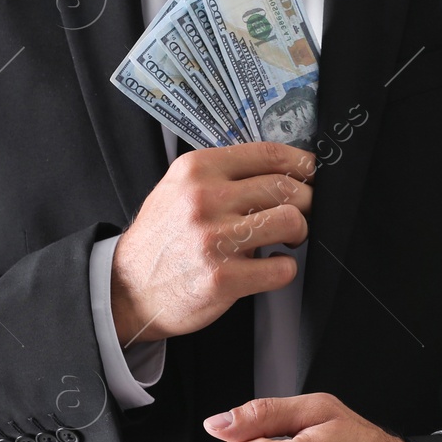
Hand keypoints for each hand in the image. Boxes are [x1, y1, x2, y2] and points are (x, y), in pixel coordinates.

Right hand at [110, 142, 315, 343]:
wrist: (127, 288)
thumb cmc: (162, 238)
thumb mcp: (179, 188)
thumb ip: (223, 174)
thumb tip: (283, 169)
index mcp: (197, 169)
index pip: (269, 154)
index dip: (304, 163)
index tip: (315, 174)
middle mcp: (204, 199)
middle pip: (286, 187)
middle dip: (307, 202)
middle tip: (303, 214)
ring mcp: (213, 239)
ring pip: (290, 221)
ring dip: (299, 232)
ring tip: (287, 240)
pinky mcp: (222, 278)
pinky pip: (281, 268)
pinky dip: (284, 268)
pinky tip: (270, 266)